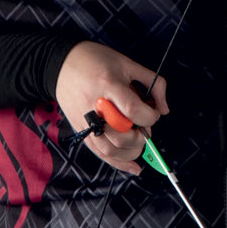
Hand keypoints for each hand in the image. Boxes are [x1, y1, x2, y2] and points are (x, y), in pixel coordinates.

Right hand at [55, 42, 168, 176]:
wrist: (62, 64)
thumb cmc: (96, 60)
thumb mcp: (128, 63)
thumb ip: (153, 84)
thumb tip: (164, 110)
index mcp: (108, 85)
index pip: (133, 111)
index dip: (149, 117)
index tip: (153, 113)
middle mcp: (95, 106)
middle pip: (122, 135)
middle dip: (142, 137)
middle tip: (144, 127)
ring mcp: (85, 121)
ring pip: (111, 149)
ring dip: (132, 152)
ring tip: (140, 144)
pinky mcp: (81, 131)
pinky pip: (100, 154)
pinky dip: (119, 164)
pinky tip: (134, 167)